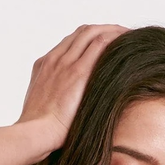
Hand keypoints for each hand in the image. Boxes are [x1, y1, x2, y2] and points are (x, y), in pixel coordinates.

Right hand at [15, 23, 129, 153]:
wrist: (35, 134)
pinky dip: (115, 39)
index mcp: (44, 66)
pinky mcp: (78, 72)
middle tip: (122, 37)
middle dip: (103, 30)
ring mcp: (65, 63)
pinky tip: (128, 41)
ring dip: (112, 31)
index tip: (104, 45)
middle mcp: (54, 59)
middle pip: (82, 33)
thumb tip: (67, 114)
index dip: (89, 39)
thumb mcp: (41, 111)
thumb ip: (53, 103)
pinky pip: (101, 44)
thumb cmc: (38, 133)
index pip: (70, 42)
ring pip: (92, 32)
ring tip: (129, 35)